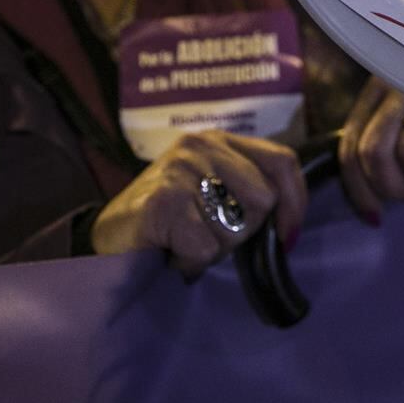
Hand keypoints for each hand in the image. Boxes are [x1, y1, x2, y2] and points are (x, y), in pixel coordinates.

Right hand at [89, 130, 305, 277]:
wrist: (109, 238)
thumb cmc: (171, 221)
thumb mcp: (215, 193)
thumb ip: (250, 193)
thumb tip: (291, 231)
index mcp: (220, 140)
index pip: (282, 162)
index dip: (295, 201)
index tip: (288, 236)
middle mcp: (202, 145)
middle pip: (263, 200)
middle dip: (243, 232)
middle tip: (207, 236)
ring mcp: (180, 169)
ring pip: (236, 227)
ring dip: (214, 250)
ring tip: (186, 242)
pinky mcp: (163, 200)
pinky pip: (205, 247)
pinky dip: (191, 262)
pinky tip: (170, 252)